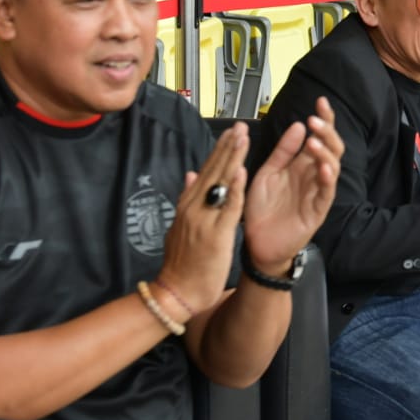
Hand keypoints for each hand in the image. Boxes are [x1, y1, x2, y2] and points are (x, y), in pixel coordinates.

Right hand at [158, 125, 250, 312]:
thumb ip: (186, 198)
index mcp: (188, 205)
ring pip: (220, 183)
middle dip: (228, 147)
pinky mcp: (215, 234)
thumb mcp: (180, 226)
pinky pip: (227, 208)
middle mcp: (194, 208)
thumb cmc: (182, 264)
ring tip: (243, 138)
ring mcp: (203, 219)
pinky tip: (240, 172)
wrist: (176, 293)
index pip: (206, 171)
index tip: (231, 132)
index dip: (220, 150)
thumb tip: (189, 174)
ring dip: (232, 159)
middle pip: (213, 170)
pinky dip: (234, 189)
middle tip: (241, 126)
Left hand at [241, 97, 341, 273]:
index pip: (318, 136)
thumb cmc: (261, 210)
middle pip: (331, 147)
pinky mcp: (317, 210)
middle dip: (327, 131)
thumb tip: (298, 126)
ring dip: (326, 152)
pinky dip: (327, 178)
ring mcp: (317, 192)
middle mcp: (312, 175)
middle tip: (316, 120)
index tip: (320, 102)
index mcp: (300, 164)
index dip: (322, 119)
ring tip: (314, 141)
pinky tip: (324, 168)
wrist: (257, 244)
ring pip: (332, 166)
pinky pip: (327, 192)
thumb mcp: (267, 173)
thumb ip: (283, 151)